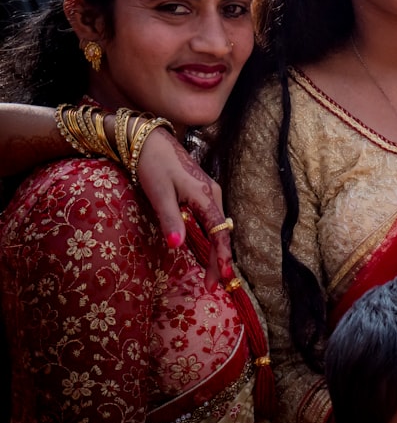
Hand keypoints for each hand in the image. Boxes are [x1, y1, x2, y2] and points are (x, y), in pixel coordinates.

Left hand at [138, 129, 234, 288]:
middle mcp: (213, 194)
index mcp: (206, 196)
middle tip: (211, 284)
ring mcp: (209, 192)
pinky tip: (205, 248)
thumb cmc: (153, 164)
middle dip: (218, 259)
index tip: (221, 279)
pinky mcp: (201, 191)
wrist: (148, 139)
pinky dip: (210, 237)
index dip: (221, 257)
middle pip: (222, 232)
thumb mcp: (159, 194)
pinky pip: (211, 219)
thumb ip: (170, 220)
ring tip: (211, 272)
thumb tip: (177, 247)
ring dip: (215, 249)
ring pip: (218, 226)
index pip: (219, 233)